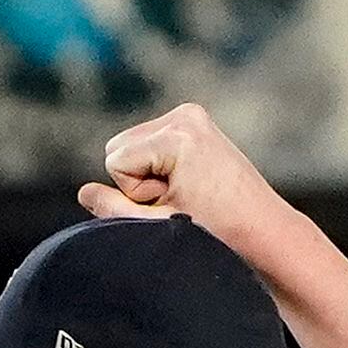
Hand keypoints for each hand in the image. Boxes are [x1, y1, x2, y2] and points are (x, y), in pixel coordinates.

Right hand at [80, 101, 295, 242]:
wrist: (261, 229)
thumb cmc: (214, 233)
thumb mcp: (156, 224)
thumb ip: (113, 209)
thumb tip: (86, 192)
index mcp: (178, 134)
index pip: (114, 162)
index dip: (135, 193)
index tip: (173, 204)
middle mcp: (186, 115)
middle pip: (118, 148)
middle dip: (138, 180)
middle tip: (179, 200)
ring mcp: (192, 115)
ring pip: (130, 147)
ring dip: (148, 174)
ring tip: (187, 193)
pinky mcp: (194, 122)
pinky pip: (148, 145)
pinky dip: (159, 166)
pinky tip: (190, 182)